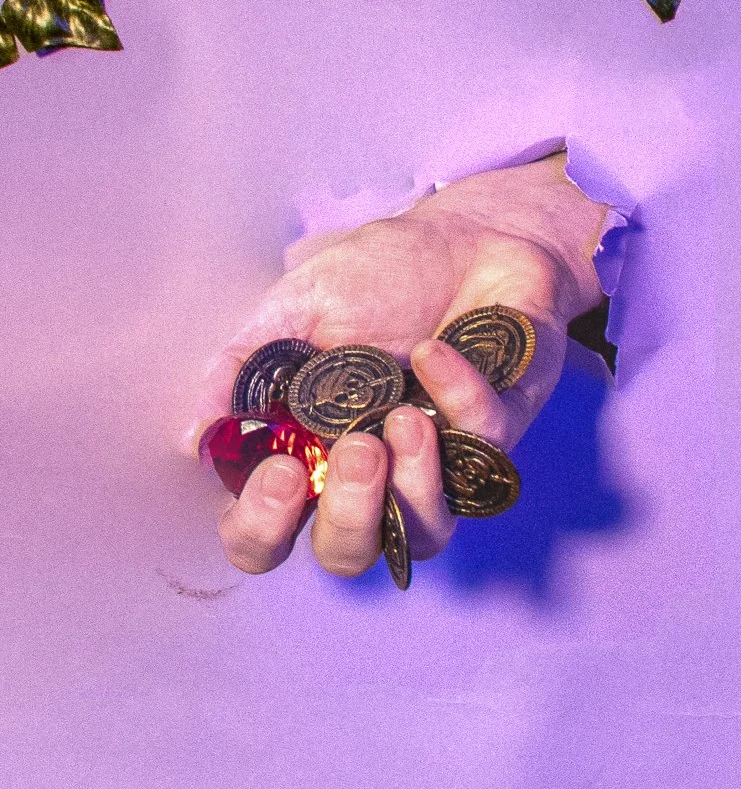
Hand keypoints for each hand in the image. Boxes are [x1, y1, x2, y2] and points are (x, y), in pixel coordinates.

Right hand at [189, 152, 610, 577]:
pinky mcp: (498, 436)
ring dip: (413, 487)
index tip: (278, 471)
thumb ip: (243, 367)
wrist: (471, 234)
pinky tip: (438, 352)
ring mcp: (439, 465)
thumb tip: (193, 438)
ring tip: (402, 418)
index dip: (262, 528)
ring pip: (426, 534)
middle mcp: (371, 475)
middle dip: (348, 516)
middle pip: (347, 553)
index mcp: (307, 452)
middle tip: (356, 449)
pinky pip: (484, 448)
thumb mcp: (295, 308)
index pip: (267, 534)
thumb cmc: (380, 276)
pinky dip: (459, 398)